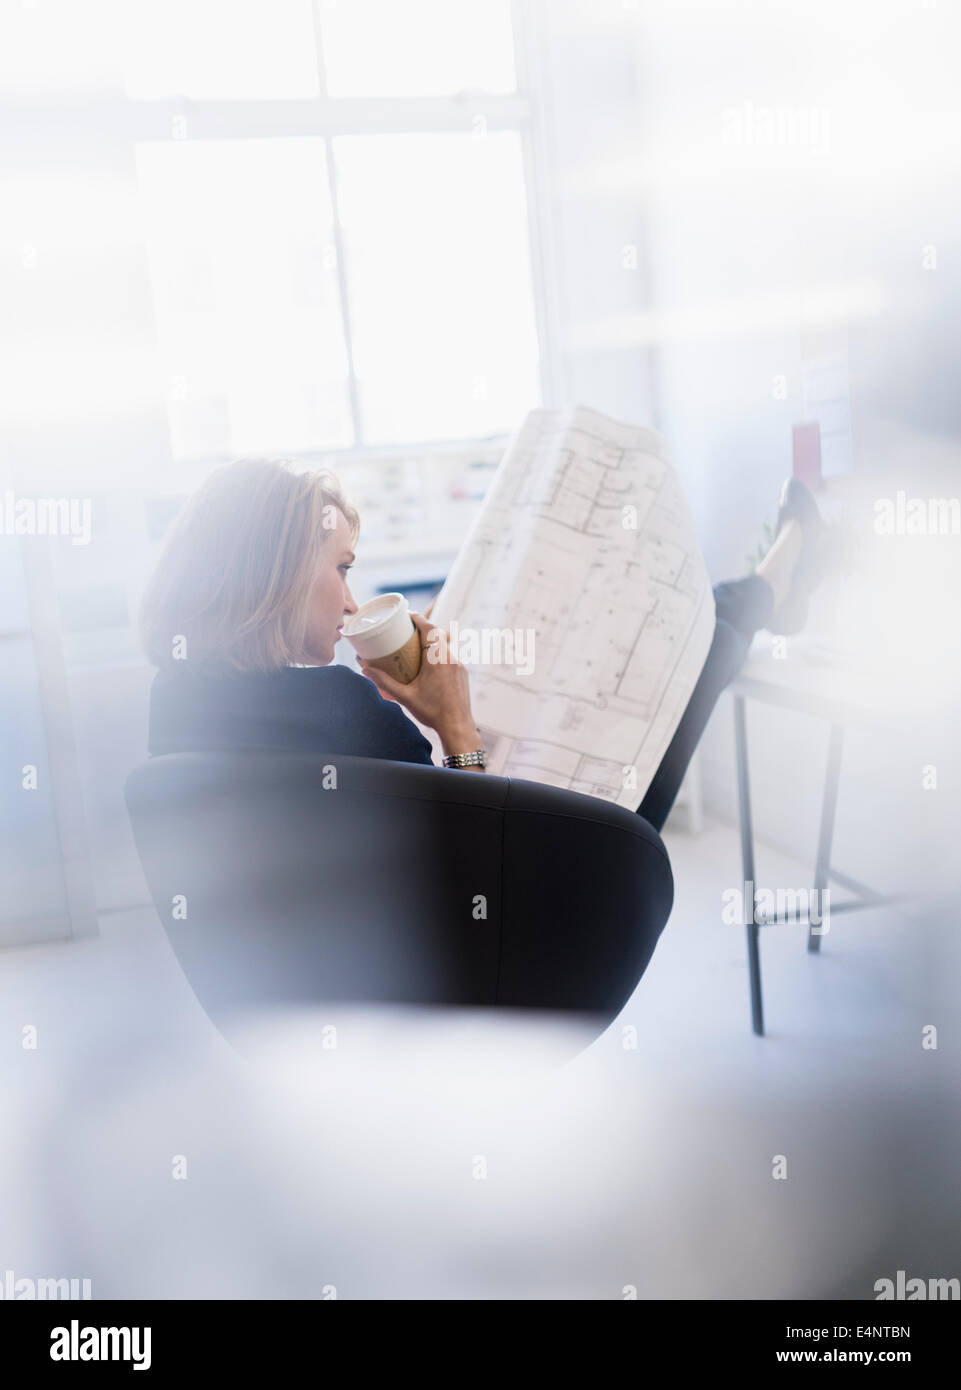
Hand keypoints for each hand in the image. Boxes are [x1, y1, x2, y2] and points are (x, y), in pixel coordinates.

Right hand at [357, 611, 475, 739]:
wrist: (457, 727)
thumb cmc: (433, 712)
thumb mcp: (405, 696)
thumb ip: (384, 681)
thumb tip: (365, 668)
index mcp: (438, 659)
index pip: (429, 628)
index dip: (418, 618)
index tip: (407, 615)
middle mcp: (451, 657)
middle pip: (438, 633)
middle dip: (423, 628)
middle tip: (407, 630)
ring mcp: (459, 665)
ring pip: (445, 644)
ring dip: (432, 641)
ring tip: (416, 645)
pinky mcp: (462, 672)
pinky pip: (450, 655)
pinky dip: (439, 653)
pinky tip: (429, 663)